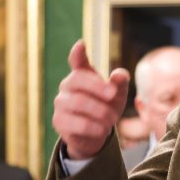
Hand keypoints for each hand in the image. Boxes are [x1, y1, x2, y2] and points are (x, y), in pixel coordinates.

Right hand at [51, 40, 130, 159]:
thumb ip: (120, 83)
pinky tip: (103, 130)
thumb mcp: (116, 96)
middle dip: (97, 87)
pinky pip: (77, 123)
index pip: (76, 60)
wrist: (94, 135)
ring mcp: (60, 103)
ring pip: (79, 103)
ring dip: (100, 112)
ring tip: (112, 120)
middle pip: (77, 80)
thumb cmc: (105, 108)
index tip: (81, 44)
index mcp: (82, 75)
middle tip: (113, 95)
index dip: (78, 53)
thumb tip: (120, 75)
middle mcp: (67, 86)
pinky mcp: (59, 122)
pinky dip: (94, 127)